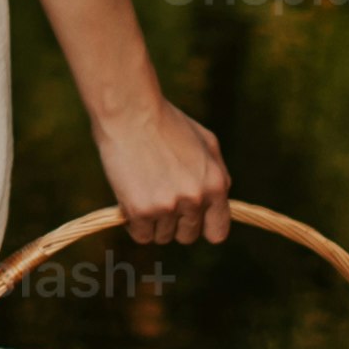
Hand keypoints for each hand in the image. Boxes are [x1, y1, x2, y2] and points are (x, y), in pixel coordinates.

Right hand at [92, 84, 229, 246]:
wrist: (130, 111)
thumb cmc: (166, 122)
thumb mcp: (206, 142)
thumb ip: (218, 174)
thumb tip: (218, 200)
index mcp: (216, 185)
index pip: (217, 232)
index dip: (203, 227)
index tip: (190, 220)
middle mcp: (195, 200)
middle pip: (187, 236)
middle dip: (175, 223)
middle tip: (160, 197)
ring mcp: (168, 207)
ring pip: (162, 236)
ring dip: (153, 221)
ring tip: (144, 191)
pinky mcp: (140, 211)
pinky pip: (141, 235)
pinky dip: (134, 223)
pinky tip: (131, 199)